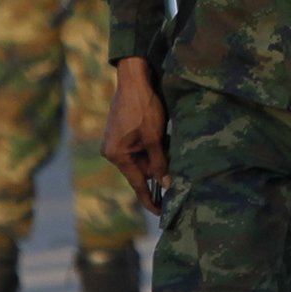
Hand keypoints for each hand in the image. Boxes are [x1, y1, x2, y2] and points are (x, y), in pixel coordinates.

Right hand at [103, 57, 169, 212]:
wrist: (134, 79)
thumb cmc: (144, 107)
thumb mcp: (154, 137)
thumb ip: (159, 162)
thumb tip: (166, 184)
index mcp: (118, 156)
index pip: (137, 185)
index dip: (150, 200)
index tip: (160, 213)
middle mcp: (113, 151)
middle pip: (140, 171)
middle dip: (158, 174)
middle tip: (177, 179)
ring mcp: (116, 142)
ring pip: (141, 159)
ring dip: (157, 159)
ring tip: (171, 153)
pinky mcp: (122, 133)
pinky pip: (139, 148)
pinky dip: (152, 149)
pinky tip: (164, 142)